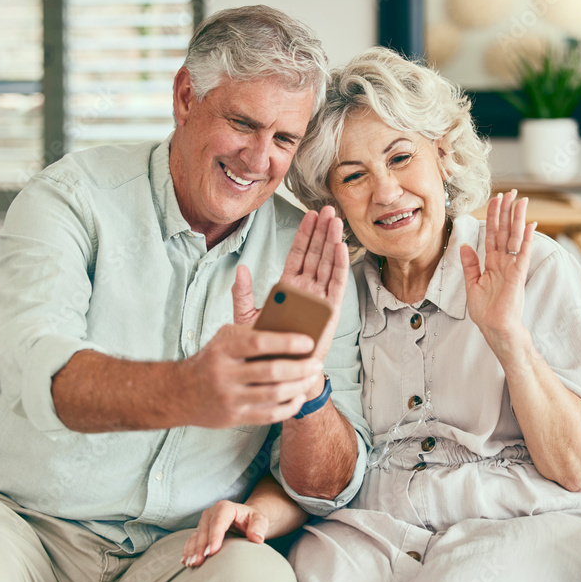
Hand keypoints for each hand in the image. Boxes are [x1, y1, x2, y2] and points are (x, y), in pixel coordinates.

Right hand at [177, 324, 323, 427]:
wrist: (178, 393)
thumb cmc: (209, 361)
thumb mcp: (223, 339)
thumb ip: (250, 334)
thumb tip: (287, 332)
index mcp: (223, 349)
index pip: (259, 342)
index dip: (287, 342)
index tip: (308, 341)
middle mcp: (224, 374)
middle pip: (271, 371)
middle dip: (300, 367)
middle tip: (317, 364)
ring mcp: (229, 398)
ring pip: (274, 394)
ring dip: (299, 386)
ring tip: (311, 378)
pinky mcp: (234, 417)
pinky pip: (269, 414)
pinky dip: (289, 406)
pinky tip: (298, 397)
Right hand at [181, 500, 268, 567]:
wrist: (244, 518)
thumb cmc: (252, 520)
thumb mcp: (260, 520)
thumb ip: (259, 527)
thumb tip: (256, 538)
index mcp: (225, 508)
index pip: (218, 522)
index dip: (214, 536)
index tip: (212, 552)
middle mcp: (211, 513)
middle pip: (204, 530)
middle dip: (200, 547)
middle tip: (198, 562)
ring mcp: (204, 522)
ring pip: (195, 536)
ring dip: (192, 550)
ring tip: (191, 564)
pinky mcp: (199, 530)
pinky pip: (191, 540)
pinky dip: (188, 550)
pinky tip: (186, 561)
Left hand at [232, 206, 348, 360]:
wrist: (280, 372)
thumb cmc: (265, 347)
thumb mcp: (246, 317)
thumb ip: (242, 293)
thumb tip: (240, 268)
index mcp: (289, 287)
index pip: (298, 254)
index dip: (304, 235)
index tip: (310, 215)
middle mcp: (307, 290)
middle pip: (316, 254)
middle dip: (322, 231)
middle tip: (328, 209)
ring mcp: (320, 299)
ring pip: (328, 264)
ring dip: (332, 242)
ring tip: (336, 221)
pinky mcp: (330, 311)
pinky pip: (336, 284)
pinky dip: (339, 265)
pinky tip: (340, 247)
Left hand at [460, 190, 536, 354]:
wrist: (495, 329)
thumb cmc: (486, 311)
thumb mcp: (472, 284)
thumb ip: (470, 264)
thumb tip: (465, 245)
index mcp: (491, 263)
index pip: (492, 235)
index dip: (493, 217)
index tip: (496, 200)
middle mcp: (503, 262)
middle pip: (505, 231)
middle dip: (507, 211)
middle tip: (511, 192)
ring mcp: (512, 267)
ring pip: (515, 238)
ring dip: (518, 219)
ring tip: (521, 201)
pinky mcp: (518, 275)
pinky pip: (523, 253)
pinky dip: (527, 239)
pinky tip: (530, 224)